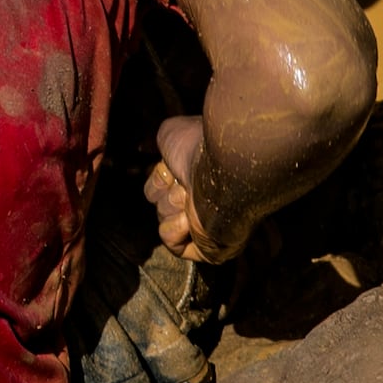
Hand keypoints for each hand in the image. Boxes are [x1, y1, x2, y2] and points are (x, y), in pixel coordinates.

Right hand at [146, 117, 237, 265]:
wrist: (224, 171)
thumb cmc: (202, 150)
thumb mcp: (172, 133)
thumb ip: (162, 143)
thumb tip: (158, 152)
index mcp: (198, 174)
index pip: (164, 181)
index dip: (163, 175)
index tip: (172, 168)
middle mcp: (204, 198)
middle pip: (160, 200)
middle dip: (168, 191)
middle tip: (186, 184)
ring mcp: (206, 224)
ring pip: (163, 218)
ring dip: (172, 207)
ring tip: (192, 199)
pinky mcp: (206, 248)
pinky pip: (169, 240)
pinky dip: (175, 228)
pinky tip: (190, 218)